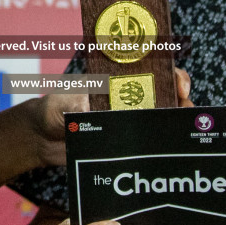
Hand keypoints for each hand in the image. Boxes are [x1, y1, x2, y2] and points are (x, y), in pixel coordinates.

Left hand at [27, 67, 191, 166]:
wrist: (41, 137)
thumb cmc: (55, 108)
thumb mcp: (73, 100)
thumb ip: (92, 104)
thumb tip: (111, 111)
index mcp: (120, 80)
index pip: (155, 72)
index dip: (172, 76)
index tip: (179, 84)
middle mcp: (130, 100)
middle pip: (166, 97)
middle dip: (181, 100)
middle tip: (184, 107)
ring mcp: (130, 123)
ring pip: (161, 122)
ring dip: (174, 124)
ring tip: (181, 130)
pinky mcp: (125, 145)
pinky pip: (148, 146)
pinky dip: (161, 147)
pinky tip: (169, 151)